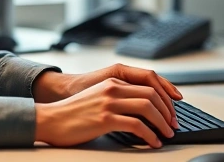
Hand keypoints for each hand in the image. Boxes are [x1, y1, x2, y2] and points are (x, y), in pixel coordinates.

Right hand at [33, 64, 181, 127]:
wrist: (50, 120)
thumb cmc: (72, 114)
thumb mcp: (97, 98)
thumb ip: (117, 98)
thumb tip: (141, 111)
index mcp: (112, 81)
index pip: (148, 84)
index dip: (165, 98)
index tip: (172, 111)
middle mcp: (112, 88)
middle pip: (151, 94)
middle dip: (167, 111)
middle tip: (173, 125)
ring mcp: (108, 103)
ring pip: (147, 108)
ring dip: (162, 123)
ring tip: (166, 134)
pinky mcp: (105, 118)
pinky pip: (137, 125)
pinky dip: (150, 135)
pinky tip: (153, 142)